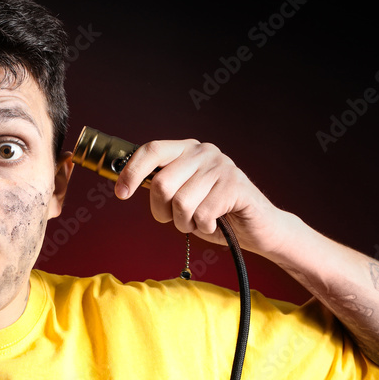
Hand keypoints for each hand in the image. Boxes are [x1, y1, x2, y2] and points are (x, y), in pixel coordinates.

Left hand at [112, 139, 290, 256]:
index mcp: (187, 151)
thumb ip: (161, 187)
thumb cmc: (214, 214)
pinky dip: (204, 226)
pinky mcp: (235, 185)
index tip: (121, 193)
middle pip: (161, 183)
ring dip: (185, 223)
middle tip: (176, 219)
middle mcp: (203, 152)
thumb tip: (125, 183)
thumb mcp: (181, 196)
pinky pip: (202, 213)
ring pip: (181, 203)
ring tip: (199, 221)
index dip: (132, 172)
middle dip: (162, 211)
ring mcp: (221, 166)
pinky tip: (216, 222)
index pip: (151, 150)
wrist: (258, 228)